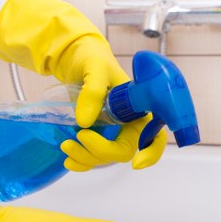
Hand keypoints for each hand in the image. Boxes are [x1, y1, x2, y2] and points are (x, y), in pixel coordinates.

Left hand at [0, 0, 166, 168]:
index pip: (155, 136)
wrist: (74, 58)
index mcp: (137, 109)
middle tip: (78, 137)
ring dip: (86, 158)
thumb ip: (93, 91)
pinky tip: (69, 160)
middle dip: (101, 152)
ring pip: (105, 157)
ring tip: (65, 146)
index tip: (136, 164)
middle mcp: (128, 123)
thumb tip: (86, 122)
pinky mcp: (96, 135)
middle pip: (123, 151)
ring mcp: (111, 131)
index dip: (151, 153)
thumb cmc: (92, 58)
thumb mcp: (94, 67)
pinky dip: (81, 163)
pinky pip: (93, 157)